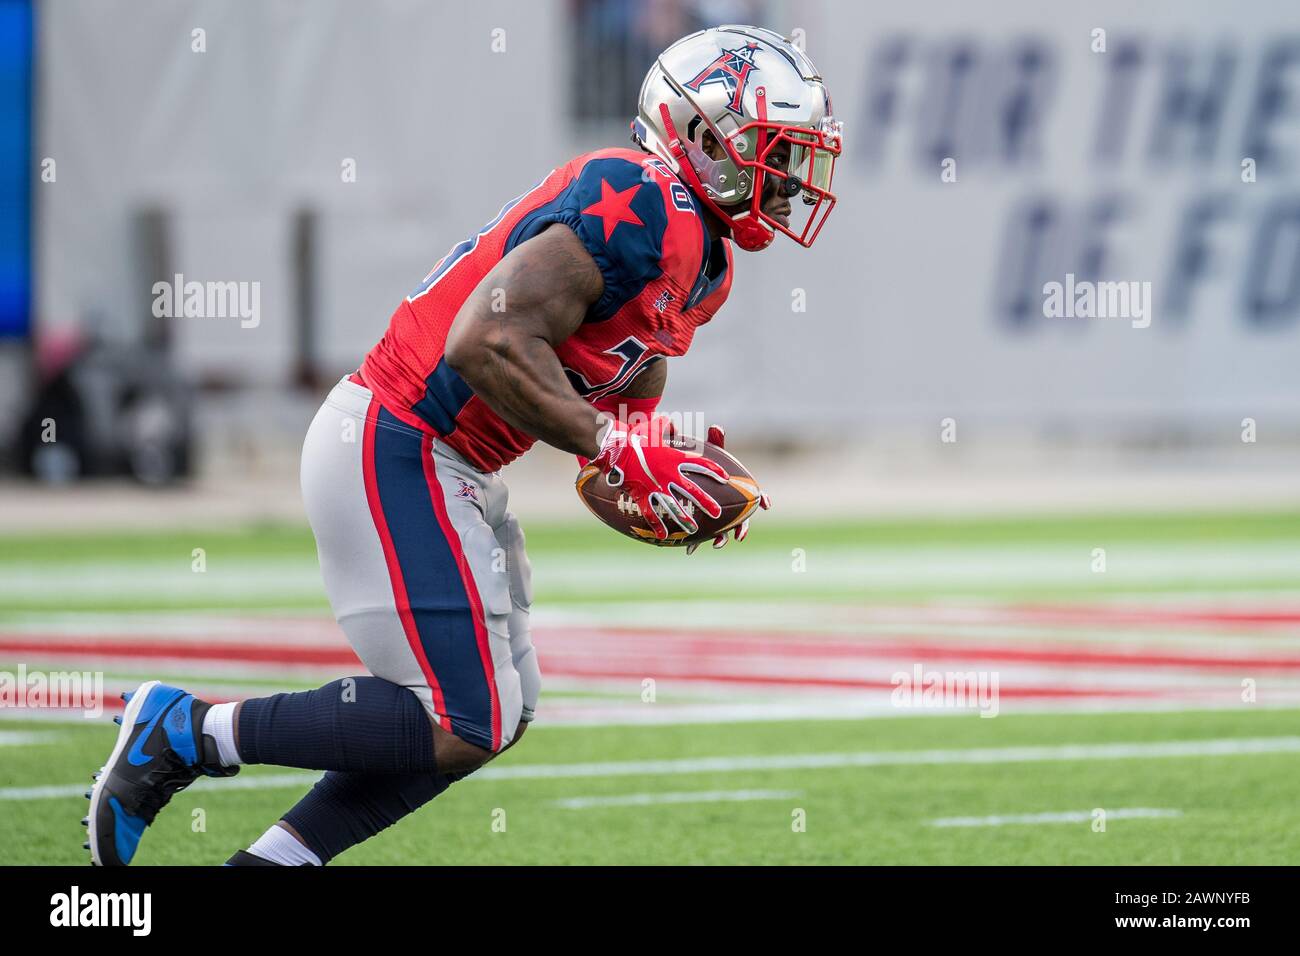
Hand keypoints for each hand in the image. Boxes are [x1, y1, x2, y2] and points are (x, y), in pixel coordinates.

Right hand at [592, 415, 728, 539]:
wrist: (616, 449)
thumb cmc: (634, 437)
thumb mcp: (651, 428)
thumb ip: (663, 425)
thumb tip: (669, 421)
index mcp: (674, 459)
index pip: (700, 464)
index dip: (713, 470)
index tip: (725, 477)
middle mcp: (668, 475)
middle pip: (692, 491)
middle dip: (706, 502)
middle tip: (717, 513)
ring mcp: (655, 487)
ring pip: (673, 506)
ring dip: (684, 519)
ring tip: (694, 529)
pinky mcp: (642, 495)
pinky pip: (650, 513)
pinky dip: (656, 525)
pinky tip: (663, 535)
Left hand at [685, 424, 770, 554]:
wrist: (687, 474)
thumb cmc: (705, 463)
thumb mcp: (711, 452)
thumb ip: (716, 441)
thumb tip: (716, 427)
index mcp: (739, 489)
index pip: (757, 495)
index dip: (763, 499)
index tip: (767, 504)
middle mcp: (733, 505)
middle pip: (743, 519)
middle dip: (742, 528)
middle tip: (740, 535)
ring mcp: (720, 516)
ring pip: (724, 531)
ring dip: (722, 539)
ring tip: (716, 544)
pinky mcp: (704, 523)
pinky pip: (703, 535)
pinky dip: (698, 543)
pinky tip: (690, 550)